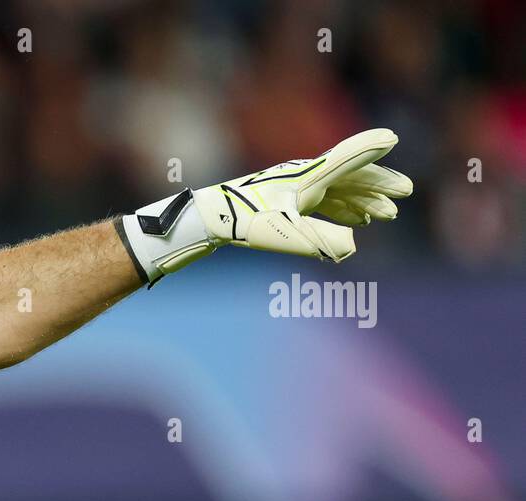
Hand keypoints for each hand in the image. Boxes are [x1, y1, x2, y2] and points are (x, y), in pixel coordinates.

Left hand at [192, 128, 413, 262]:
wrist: (211, 219)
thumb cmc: (245, 222)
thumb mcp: (284, 233)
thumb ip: (319, 240)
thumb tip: (350, 249)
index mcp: (309, 176)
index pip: (347, 158)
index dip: (371, 148)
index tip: (392, 137)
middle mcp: (306, 176)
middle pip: (351, 174)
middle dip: (379, 185)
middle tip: (405, 193)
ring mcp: (296, 187)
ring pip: (339, 190)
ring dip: (364, 201)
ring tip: (385, 215)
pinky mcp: (287, 200)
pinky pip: (325, 201)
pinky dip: (343, 210)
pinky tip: (355, 224)